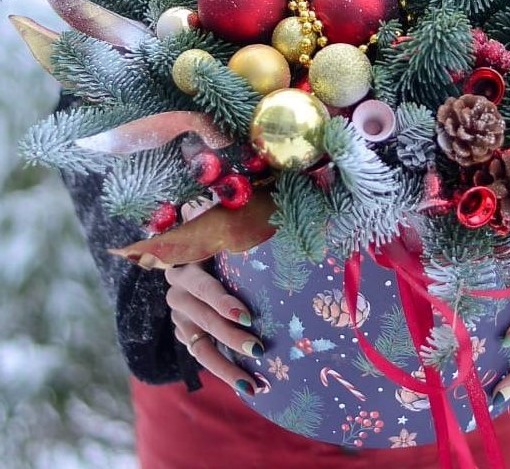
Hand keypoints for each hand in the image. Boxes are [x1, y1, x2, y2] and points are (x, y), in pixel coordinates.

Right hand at [165, 198, 268, 396]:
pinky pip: (203, 357)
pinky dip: (225, 372)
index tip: (246, 316)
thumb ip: (219, 214)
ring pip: (201, 345)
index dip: (222, 302)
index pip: (203, 287)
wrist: (202, 248)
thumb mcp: (223, 224)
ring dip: (227, 365)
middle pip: (204, 318)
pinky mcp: (186, 333)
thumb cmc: (224, 232)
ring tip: (253, 382)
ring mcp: (180, 315)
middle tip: (258, 348)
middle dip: (231, 335)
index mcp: (185, 262)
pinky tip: (249, 386)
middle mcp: (177, 290)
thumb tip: (221, 195)